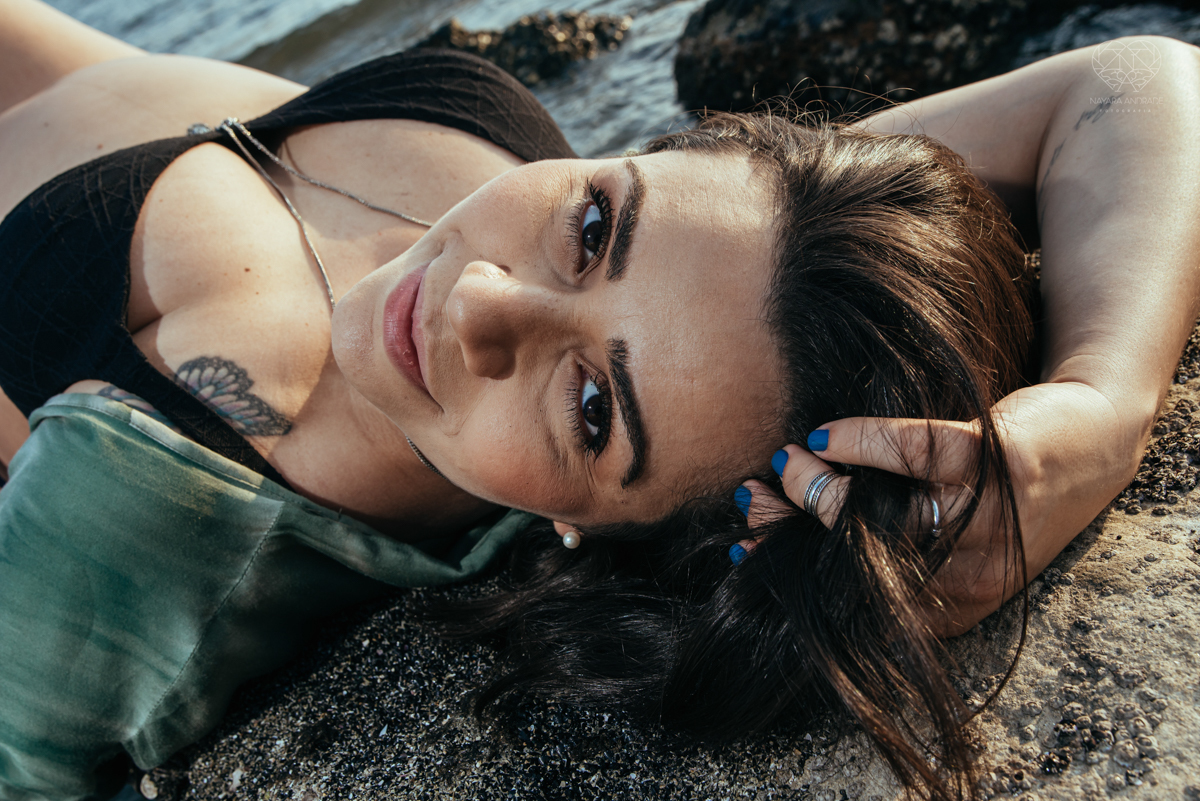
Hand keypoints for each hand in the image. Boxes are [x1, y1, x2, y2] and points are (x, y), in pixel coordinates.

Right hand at [735, 381, 1142, 635]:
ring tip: (790, 462)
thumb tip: (785, 524)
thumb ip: (883, 547)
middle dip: (793, 533)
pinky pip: (918, 452)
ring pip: (883, 515)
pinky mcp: (1001, 464)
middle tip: (756, 500)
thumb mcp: (948, 542)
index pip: (859, 605)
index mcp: (952, 605)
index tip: (746, 550)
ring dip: (820, 487)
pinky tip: (831, 436)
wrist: (1092, 443)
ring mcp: (989, 522)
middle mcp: (972, 576)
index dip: (795, 579)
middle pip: (861, 565)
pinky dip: (864, 441)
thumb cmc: (1001, 497)